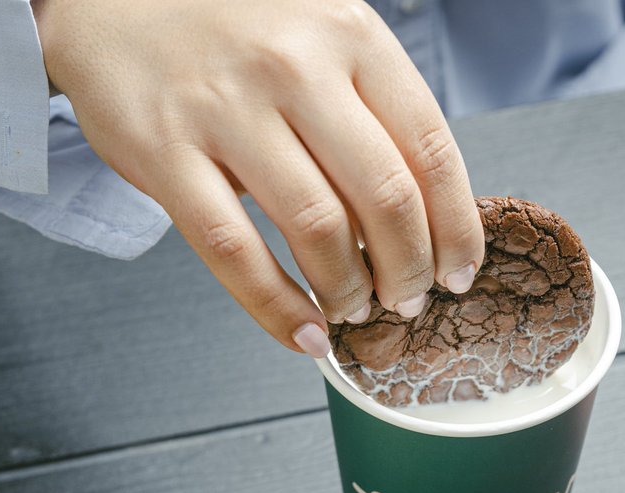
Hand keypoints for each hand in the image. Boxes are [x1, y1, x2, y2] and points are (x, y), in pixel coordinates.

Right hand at [32, 0, 483, 356]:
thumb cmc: (232, 24)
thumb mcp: (322, 37)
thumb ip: (371, 111)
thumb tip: (424, 218)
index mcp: (350, 36)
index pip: (431, 150)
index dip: (456, 228)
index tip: (459, 271)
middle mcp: (295, 66)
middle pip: (385, 198)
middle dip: (409, 271)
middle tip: (407, 300)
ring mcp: (226, 108)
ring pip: (317, 229)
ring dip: (349, 291)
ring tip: (353, 309)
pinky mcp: (165, 151)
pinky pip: (233, 250)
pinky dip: (276, 306)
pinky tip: (302, 330)